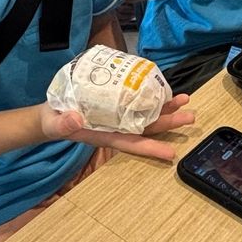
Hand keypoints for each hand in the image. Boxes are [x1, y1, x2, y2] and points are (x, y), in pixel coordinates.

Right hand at [41, 94, 195, 160]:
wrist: (51, 113)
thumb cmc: (54, 121)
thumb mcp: (55, 123)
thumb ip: (64, 123)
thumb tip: (74, 119)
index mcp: (105, 135)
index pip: (132, 143)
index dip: (152, 147)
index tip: (172, 153)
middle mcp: (116, 125)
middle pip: (147, 126)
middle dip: (168, 122)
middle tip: (190, 116)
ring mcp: (117, 114)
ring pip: (146, 113)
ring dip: (166, 107)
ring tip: (184, 100)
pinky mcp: (115, 101)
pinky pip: (137, 100)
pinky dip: (151, 95)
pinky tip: (162, 88)